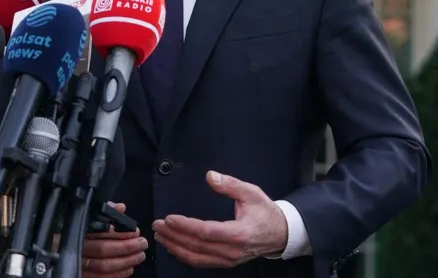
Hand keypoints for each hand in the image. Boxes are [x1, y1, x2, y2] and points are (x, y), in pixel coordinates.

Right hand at [70, 203, 148, 276]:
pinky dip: (116, 275)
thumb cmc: (79, 231)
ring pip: (102, 266)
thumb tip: (120, 207)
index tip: (135, 232)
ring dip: (125, 262)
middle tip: (142, 244)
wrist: (57, 249)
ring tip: (139, 256)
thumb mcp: (91, 216)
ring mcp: (78, 263)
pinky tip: (128, 269)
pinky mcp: (81, 274)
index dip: (120, 232)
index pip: (101, 231)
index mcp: (80, 229)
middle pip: (103, 249)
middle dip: (126, 248)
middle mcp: (77, 246)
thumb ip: (106, 211)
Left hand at [152, 171, 287, 268]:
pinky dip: (184, 255)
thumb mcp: (251, 193)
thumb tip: (210, 176)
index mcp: (239, 233)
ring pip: (196, 258)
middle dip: (173, 236)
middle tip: (157, 225)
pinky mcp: (225, 263)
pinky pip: (201, 262)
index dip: (185, 226)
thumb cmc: (265, 212)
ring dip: (175, 247)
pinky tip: (174, 246)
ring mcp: (228, 260)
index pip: (206, 232)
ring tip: (160, 236)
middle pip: (196, 246)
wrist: (280, 234)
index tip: (169, 218)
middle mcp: (232, 250)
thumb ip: (230, 184)